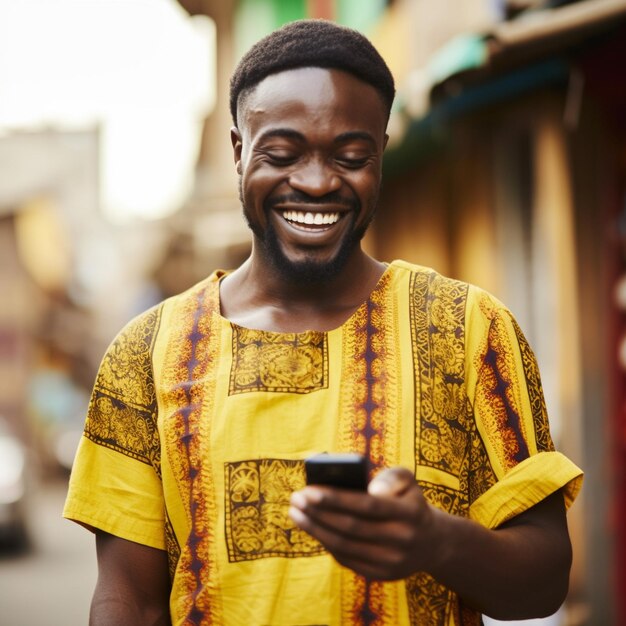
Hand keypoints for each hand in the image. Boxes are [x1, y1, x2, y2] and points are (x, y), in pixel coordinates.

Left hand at [289, 467, 437, 579]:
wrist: (430, 542)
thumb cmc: (408, 501)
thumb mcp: (408, 481)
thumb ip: (391, 477)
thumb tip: (370, 488)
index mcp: (409, 512)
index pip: (367, 506)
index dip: (336, 499)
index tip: (308, 490)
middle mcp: (402, 539)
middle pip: (351, 527)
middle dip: (318, 513)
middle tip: (295, 498)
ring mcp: (392, 561)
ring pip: (345, 546)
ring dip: (315, 529)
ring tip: (295, 513)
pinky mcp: (382, 575)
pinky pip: (347, 559)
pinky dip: (326, 543)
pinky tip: (311, 528)